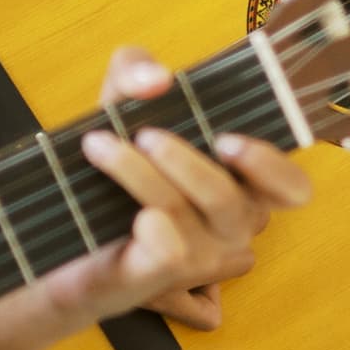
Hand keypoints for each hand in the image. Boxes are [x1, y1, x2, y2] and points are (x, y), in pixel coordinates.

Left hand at [42, 46, 311, 332]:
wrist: (59, 225)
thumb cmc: (114, 160)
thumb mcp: (122, 101)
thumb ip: (137, 71)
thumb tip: (156, 79)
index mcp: (242, 184)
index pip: (291, 188)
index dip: (272, 167)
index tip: (226, 141)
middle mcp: (228, 226)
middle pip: (230, 200)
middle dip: (184, 161)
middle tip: (145, 134)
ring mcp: (196, 257)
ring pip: (183, 214)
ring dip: (138, 173)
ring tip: (98, 145)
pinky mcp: (156, 278)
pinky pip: (170, 253)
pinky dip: (153, 227)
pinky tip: (133, 214)